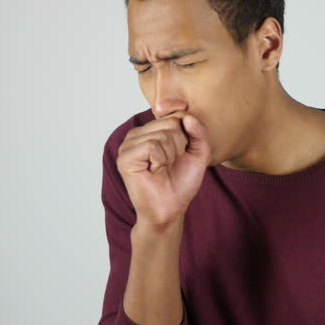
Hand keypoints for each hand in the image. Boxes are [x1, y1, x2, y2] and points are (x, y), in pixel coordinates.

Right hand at [116, 111, 211, 228]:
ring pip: (163, 134)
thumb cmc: (182, 182)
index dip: (186, 138)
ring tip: (162, 168)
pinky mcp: (125, 157)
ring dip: (170, 155)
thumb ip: (199, 132)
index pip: (177, 116)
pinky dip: (160, 159)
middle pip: (171, 124)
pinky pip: (152, 145)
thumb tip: (187, 116)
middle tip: (169, 164)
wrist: (171, 209)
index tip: (179, 155)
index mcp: (151, 130)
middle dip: (179, 146)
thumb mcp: (199, 153)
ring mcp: (128, 145)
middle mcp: (137, 134)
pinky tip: (154, 170)